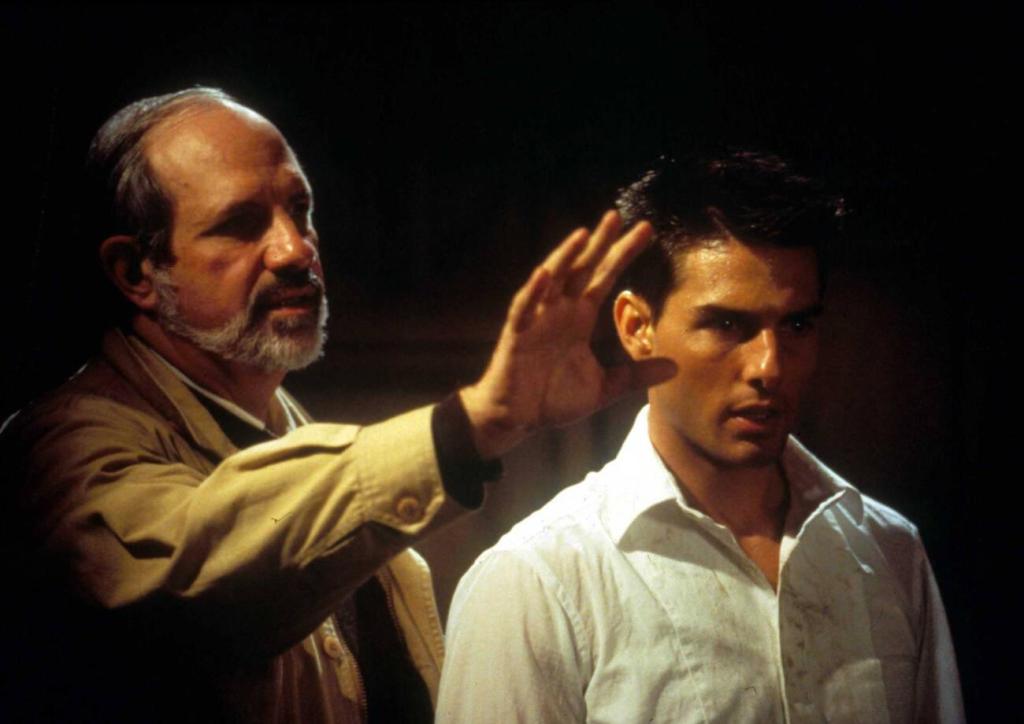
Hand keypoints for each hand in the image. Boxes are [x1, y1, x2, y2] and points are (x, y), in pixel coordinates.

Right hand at [460, 210, 676, 458]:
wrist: (517, 419)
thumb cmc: (553, 399)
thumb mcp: (604, 388)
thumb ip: (636, 375)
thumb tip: (675, 367)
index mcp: (579, 317)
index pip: (605, 277)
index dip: (623, 253)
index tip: (645, 231)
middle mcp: (559, 310)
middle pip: (582, 268)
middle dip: (599, 243)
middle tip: (618, 215)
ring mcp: (537, 319)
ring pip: (552, 279)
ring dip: (566, 256)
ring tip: (584, 234)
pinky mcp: (517, 334)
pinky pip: (524, 307)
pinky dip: (534, 290)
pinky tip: (545, 273)